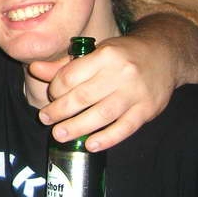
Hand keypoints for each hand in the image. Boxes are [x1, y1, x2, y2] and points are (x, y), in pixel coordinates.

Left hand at [31, 35, 171, 151]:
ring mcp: (135, 93)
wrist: (164, 55)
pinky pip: (124, 128)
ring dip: (77, 128)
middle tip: (45, 119)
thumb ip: (63, 65)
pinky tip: (90, 145)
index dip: (55, 89)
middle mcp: (121, 74)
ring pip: (101, 115)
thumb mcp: (93, 52)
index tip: (51, 96)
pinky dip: (106, 138)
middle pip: (83, 97)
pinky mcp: (147, 110)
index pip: (70, 77)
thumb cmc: (121, 54)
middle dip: (59, 111)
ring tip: (59, 134)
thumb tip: (34, 69)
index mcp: (104, 56)